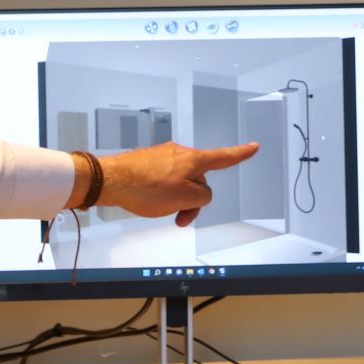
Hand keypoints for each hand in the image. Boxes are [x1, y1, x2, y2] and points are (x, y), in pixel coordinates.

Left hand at [100, 142, 258, 226]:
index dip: (241, 154)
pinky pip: (164, 179)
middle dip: (193, 199)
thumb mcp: (185, 198)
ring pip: (180, 181)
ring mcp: (163, 156)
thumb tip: (199, 193)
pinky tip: (148, 200)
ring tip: (161, 210)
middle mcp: (180, 153)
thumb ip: (202, 196)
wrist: (110, 180)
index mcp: (193, 159)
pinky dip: (162, 192)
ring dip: (176, 198)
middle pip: (199, 179)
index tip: (253, 147)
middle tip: (180, 216)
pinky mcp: (148, 162)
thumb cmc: (145, 187)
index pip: (224, 157)